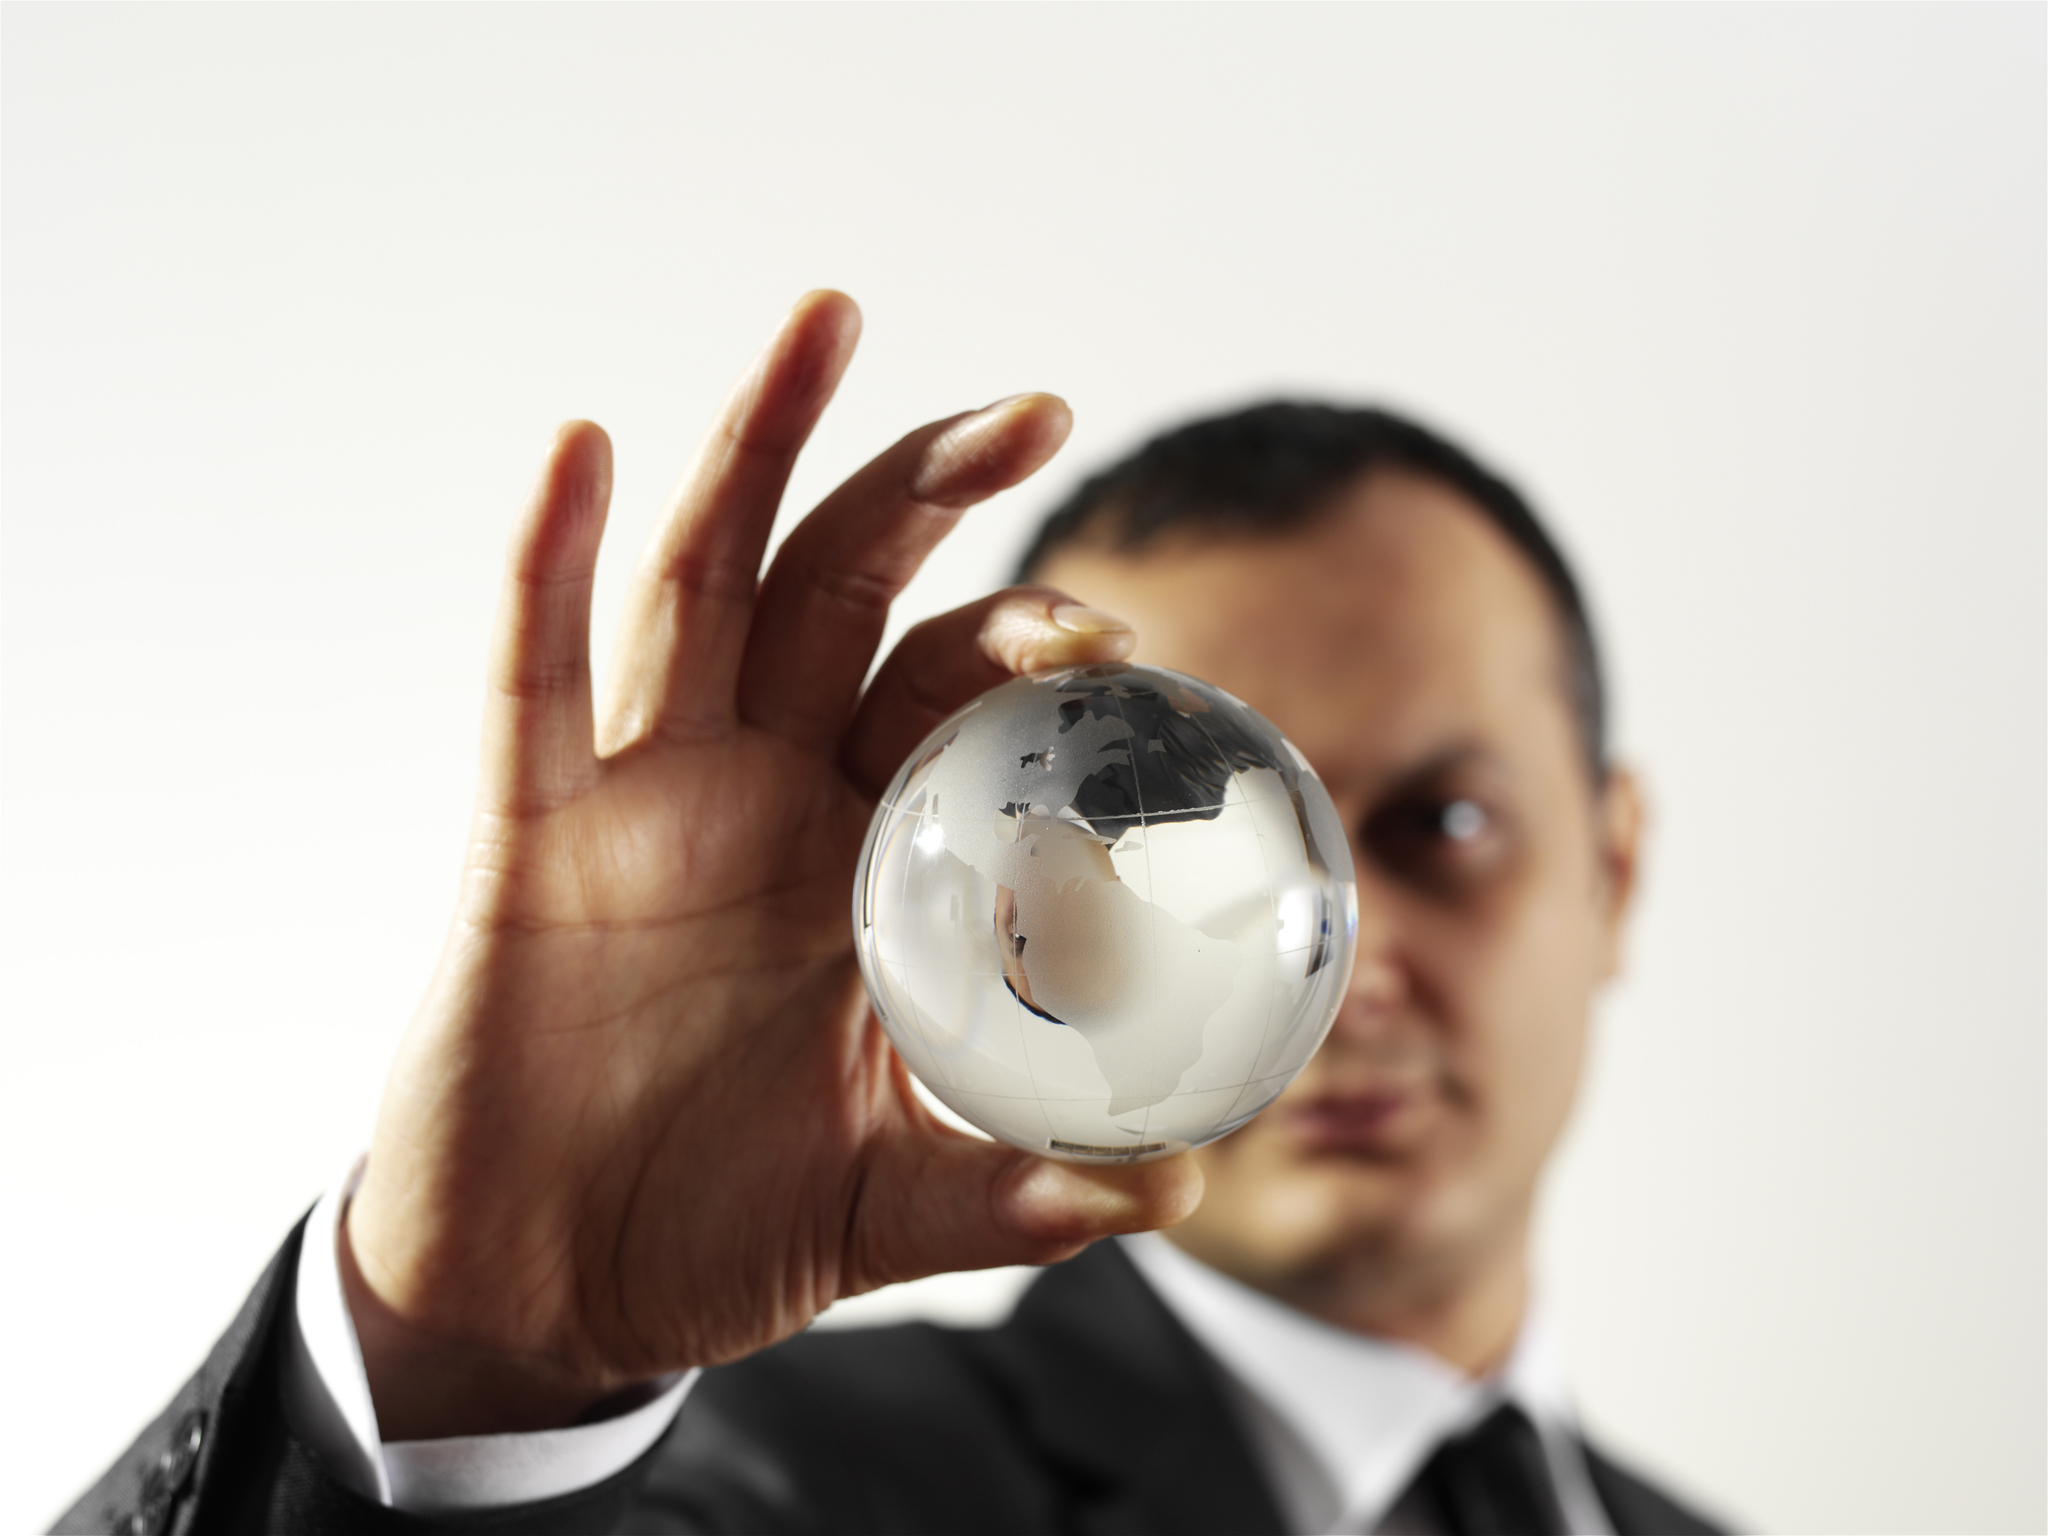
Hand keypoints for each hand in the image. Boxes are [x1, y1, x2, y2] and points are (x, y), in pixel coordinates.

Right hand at [341, 292, 1202, 1440]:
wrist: (552, 1289)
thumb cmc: (726, 1219)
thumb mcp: (889, 1198)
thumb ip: (1017, 1188)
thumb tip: (1179, 1182)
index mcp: (866, 853)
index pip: (953, 701)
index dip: (1027, 649)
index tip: (1119, 640)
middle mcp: (762, 791)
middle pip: (844, 593)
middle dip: (929, 492)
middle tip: (1036, 409)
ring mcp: (641, 795)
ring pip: (703, 584)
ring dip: (758, 447)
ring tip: (830, 319)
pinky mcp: (523, 832)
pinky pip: (528, 680)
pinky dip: (546, 565)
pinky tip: (585, 452)